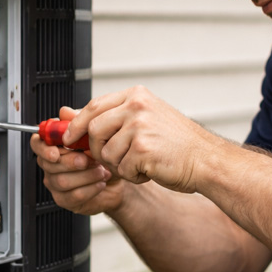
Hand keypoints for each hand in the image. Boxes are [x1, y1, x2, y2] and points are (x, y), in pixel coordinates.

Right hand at [32, 107, 125, 215]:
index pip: (37, 143)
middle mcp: (52, 164)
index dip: (44, 148)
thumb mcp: (96, 135)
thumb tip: (65, 112)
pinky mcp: (65, 200)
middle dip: (72, 162)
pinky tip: (101, 182)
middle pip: (49, 164)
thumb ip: (80, 122)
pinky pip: (73, 196)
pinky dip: (90, 188)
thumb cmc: (104, 156)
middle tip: (90, 159)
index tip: (57, 151)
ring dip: (85, 175)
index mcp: (55, 145)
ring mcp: (56, 183)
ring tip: (101, 171)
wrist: (119, 180)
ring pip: (61, 181)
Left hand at [61, 86, 222, 193]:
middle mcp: (137, 106)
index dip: (77, 125)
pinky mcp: (142, 149)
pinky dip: (133, 176)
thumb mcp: (143, 120)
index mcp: (137, 96)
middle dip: (96, 150)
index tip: (68, 139)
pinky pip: (121, 168)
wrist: (206, 160)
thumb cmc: (177, 144)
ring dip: (120, 166)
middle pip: (93, 129)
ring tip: (142, 163)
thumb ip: (109, 116)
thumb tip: (65, 114)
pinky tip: (150, 170)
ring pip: (105, 153)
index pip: (94, 106)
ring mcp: (139, 127)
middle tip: (114, 159)